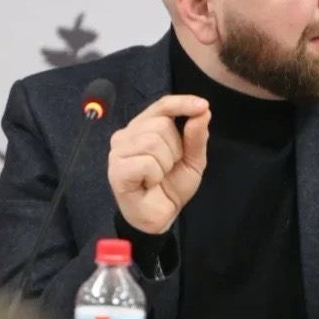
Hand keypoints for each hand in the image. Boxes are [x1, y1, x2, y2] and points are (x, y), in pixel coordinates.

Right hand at [108, 95, 210, 233]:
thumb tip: (202, 111)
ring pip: (153, 141)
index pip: (163, 105)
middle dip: (175, 148)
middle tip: (168, 167)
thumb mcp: (192, 160)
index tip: (203, 106)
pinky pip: (146, 162)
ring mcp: (118, 151)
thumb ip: (196, 136)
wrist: (162, 216)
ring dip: (165, 163)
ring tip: (158, 176)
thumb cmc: (172, 185)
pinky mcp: (116, 169)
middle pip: (161, 124)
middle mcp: (128, 134)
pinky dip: (155, 175)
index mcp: (145, 126)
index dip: (182, 103)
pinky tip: (149, 184)